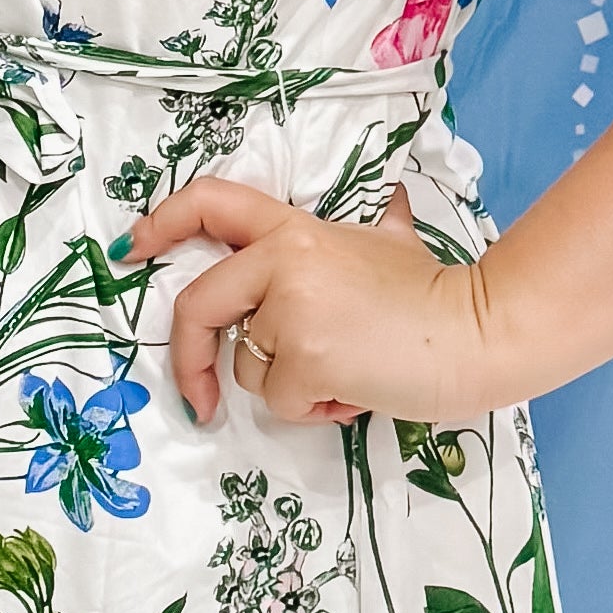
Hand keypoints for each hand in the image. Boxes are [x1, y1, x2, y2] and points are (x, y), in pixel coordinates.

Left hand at [130, 181, 503, 428]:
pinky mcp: (305, 355)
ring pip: (247, 365)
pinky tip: (354, 393)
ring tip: (345, 371)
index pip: (209, 203)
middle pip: (198, 304)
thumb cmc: (436, 294)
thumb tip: (391, 204)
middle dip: (188, 357)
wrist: (481, 331)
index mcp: (293, 229)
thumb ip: (370, 229)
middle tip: (198, 399)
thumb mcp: (393, 242)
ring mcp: (290, 307)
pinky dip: (313, 410)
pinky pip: (281, 400)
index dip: (160, 222)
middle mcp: (281, 260)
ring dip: (288, 385)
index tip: (131, 248)